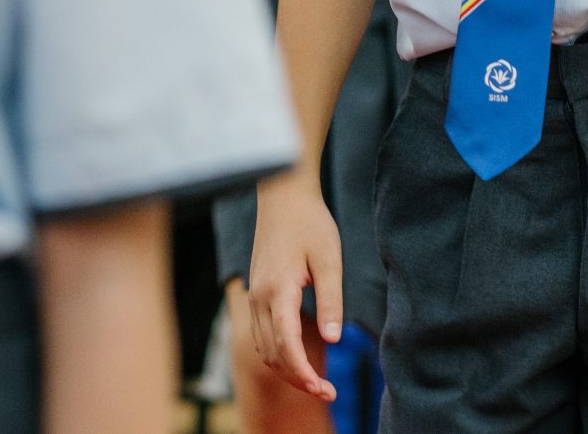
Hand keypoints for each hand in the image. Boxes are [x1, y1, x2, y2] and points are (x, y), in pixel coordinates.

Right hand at [247, 174, 342, 404]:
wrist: (283, 196)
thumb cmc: (310, 223)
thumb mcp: (329, 260)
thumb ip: (331, 301)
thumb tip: (333, 340)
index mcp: (278, 290)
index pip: (286, 345)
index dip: (303, 373)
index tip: (324, 389)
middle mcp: (259, 297)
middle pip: (273, 354)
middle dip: (298, 378)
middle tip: (328, 392)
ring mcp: (254, 295)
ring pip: (264, 347)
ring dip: (287, 369)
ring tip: (316, 380)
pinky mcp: (256, 292)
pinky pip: (261, 334)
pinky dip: (277, 353)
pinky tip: (298, 356)